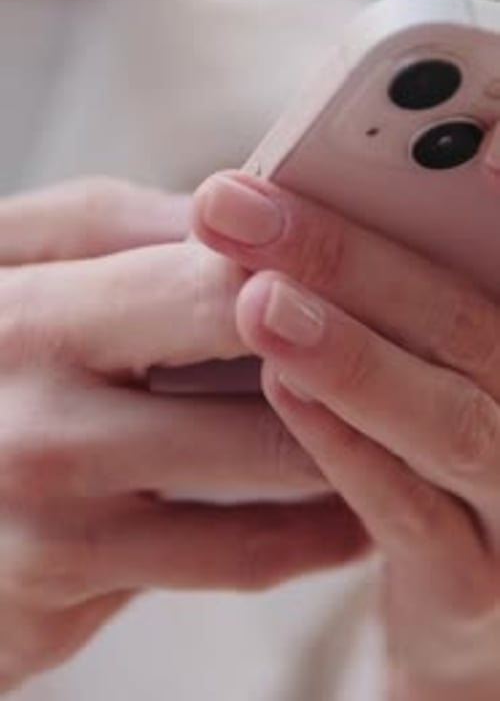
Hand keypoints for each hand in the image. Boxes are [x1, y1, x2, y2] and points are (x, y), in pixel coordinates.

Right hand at [0, 177, 367, 691]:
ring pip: (264, 447)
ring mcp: (44, 479)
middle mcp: (26, 370)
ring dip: (345, 433)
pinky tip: (346, 511)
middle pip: (236, 324)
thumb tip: (249, 221)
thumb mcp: (22, 276)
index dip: (300, 251)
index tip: (365, 260)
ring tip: (389, 412)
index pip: (200, 251)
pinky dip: (312, 532)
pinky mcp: (63, 571)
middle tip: (400, 328)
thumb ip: (117, 233)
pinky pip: (235, 549)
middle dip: (332, 329)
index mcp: (23, 283)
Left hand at [194, 171, 499, 700]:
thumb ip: (388, 286)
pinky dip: (350, 450)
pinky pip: (417, 519)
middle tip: (240, 204)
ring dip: (353, 352)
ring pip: (457, 418)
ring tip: (257, 297)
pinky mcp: (478, 585)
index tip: (468, 140)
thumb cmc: (423, 444)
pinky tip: (283, 391)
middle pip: (474, 320)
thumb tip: (279, 201)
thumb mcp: (423, 351)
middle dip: (356, 257)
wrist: (452, 591)